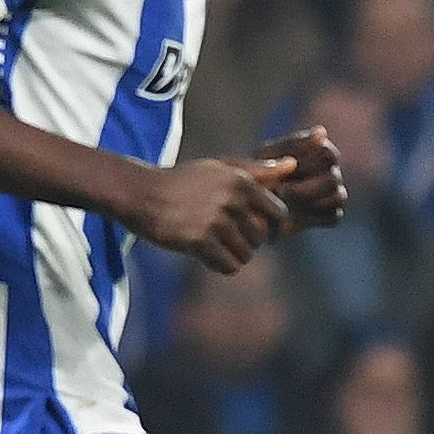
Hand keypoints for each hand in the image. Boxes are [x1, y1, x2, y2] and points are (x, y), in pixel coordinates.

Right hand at [123, 156, 295, 274]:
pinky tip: (206, 255)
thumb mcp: (219, 168)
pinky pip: (228, 266)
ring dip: (232, 254)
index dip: (274, 228)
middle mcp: (232, 200)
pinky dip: (220, 265)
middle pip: (261, 238)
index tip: (262, 234)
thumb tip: (293, 167)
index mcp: (242, 182)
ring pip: (246, 254)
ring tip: (215, 245)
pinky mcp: (198, 241)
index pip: (278, 215)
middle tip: (227, 238)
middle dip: (248, 242)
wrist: (140, 194)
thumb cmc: (182, 181)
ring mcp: (215, 221)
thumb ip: (257, 169)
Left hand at [253, 125, 350, 228]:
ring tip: (286, 203)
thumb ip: (293, 144)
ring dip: (309, 202)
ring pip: (339, 197)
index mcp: (319, 152)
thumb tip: (322, 132)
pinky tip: (293, 216)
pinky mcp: (329, 214)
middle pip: (333, 179)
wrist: (249, 205)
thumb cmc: (258, 174)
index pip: (328, 154)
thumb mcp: (267, 156)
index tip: (284, 172)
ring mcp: (333, 193)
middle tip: (281, 191)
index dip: (307, 164)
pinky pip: (334, 216)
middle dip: (305, 188)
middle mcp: (331, 171)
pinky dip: (315, 217)